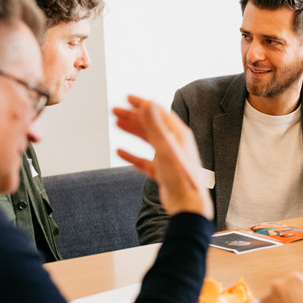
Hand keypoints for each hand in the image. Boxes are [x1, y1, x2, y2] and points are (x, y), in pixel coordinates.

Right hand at [113, 95, 212, 219]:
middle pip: (151, 124)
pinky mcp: (162, 171)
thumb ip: (155, 126)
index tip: (127, 98)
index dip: (142, 104)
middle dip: (132, 116)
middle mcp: (174, 143)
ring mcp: (168, 157)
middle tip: (115, 111)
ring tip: (117, 124)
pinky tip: (120, 152)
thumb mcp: (166, 148)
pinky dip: (132, 155)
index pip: (158, 112)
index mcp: (178, 134)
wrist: (188, 205)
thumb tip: (147, 104)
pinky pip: (144, 160)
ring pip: (147, 140)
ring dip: (132, 131)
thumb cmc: (181, 178)